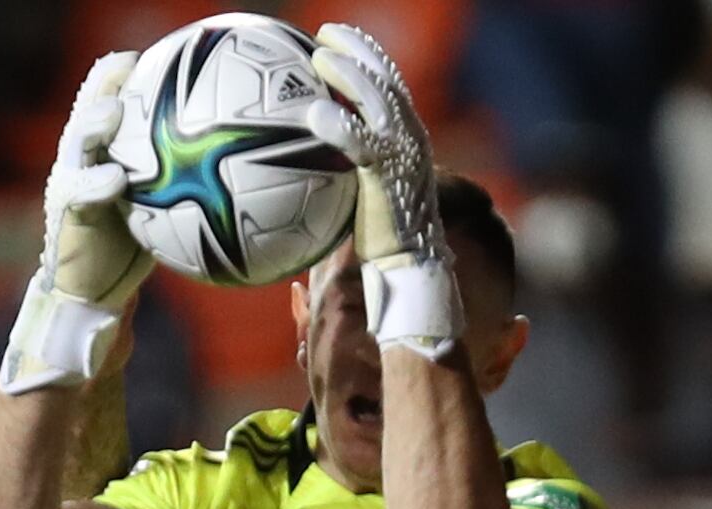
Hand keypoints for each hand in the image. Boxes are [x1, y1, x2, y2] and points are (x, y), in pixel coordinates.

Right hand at [1, 52, 151, 393]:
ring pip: (75, 144)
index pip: (109, 103)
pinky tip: (115, 180)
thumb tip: (245, 170)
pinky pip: (78, 193)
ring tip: (113, 113)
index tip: (150, 54)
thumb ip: (184, 184)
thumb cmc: (132, 249)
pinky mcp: (65, 214)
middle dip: (102, 84)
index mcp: (103, 154)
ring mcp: (69, 184)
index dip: (122, 75)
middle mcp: (82, 161)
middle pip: (87, 110)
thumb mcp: (161, 211)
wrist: (93, 292)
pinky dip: (96, 184)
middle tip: (127, 64)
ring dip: (92, 126)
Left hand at [303, 23, 461, 358]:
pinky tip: (314, 115)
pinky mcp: (388, 178)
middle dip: (358, 51)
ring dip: (348, 75)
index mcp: (407, 141)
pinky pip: (361, 143)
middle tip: (327, 34)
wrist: (409, 271)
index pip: (390, 88)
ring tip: (319, 58)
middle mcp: (411, 141)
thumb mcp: (361, 200)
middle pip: (386, 81)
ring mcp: (403, 156)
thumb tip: (300, 174)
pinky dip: (340, 125)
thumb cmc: (382, 244)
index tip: (340, 40)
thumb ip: (342, 176)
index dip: (367, 58)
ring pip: (377, 102)